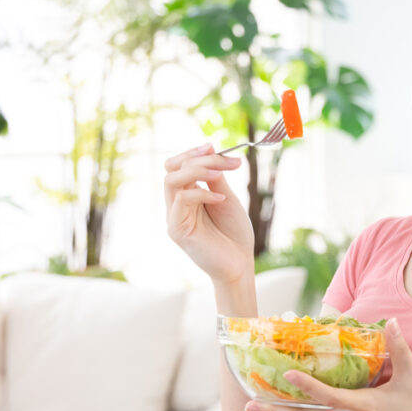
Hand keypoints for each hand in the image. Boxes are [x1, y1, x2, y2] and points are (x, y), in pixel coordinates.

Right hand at [164, 143, 254, 284]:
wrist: (239, 263)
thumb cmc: (234, 233)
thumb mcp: (226, 198)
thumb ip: (215, 179)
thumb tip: (211, 153)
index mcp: (187, 195)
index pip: (178, 166)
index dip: (193, 153)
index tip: (214, 147)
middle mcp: (176, 204)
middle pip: (171, 168)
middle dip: (194, 157)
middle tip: (218, 155)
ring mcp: (174, 217)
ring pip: (171, 180)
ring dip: (197, 170)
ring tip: (221, 173)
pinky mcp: (176, 230)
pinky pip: (181, 200)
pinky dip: (202, 194)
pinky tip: (221, 199)